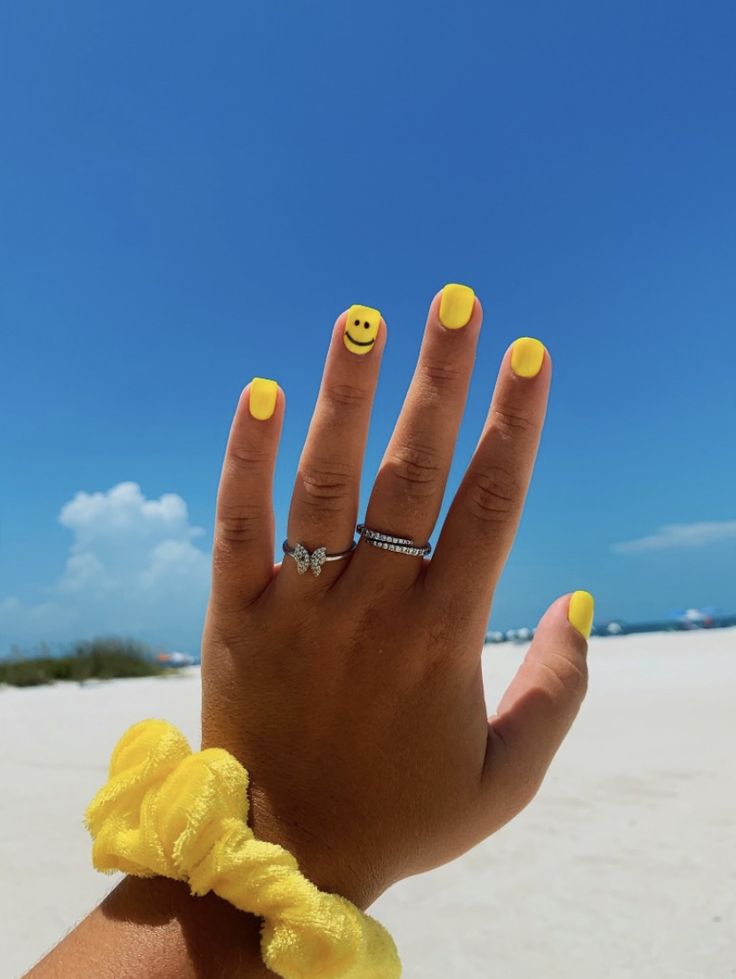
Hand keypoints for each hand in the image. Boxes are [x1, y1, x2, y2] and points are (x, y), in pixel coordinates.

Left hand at [200, 286, 591, 911]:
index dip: (515, 424)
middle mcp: (373, 607)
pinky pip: (238, 525)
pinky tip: (261, 391)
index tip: (531, 356)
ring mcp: (300, 607)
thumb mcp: (508, 779)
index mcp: (444, 638)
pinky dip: (246, 458)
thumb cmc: (403, 816)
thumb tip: (578, 599)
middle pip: (415, 472)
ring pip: (327, 482)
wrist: (283, 859)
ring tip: (364, 318)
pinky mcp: (236, 616)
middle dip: (442, 381)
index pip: (490, 506)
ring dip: (347, 394)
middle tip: (459, 302)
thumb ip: (558, 692)